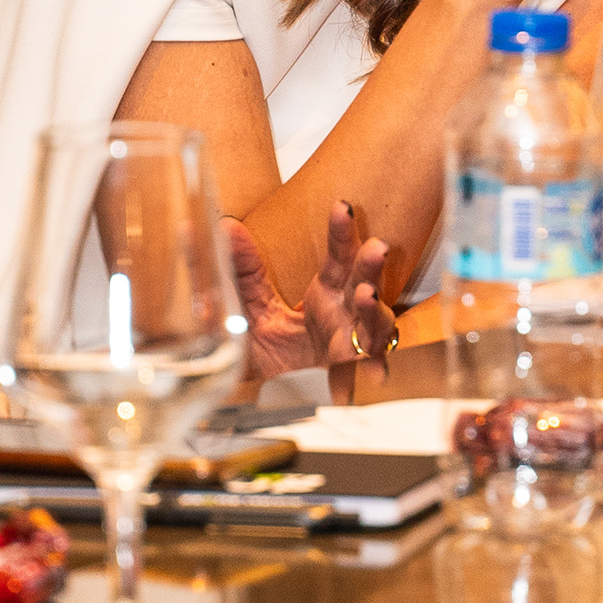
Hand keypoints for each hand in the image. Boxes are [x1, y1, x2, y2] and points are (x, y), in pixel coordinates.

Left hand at [225, 204, 395, 379]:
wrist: (264, 394)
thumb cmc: (271, 350)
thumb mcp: (249, 305)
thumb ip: (240, 269)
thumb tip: (225, 227)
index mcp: (325, 293)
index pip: (338, 258)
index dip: (342, 234)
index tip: (342, 208)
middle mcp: (344, 314)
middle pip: (364, 282)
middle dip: (370, 265)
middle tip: (376, 246)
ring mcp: (351, 343)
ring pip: (374, 322)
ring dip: (374, 308)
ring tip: (365, 294)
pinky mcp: (348, 372)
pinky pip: (366, 368)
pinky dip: (373, 366)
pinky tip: (374, 368)